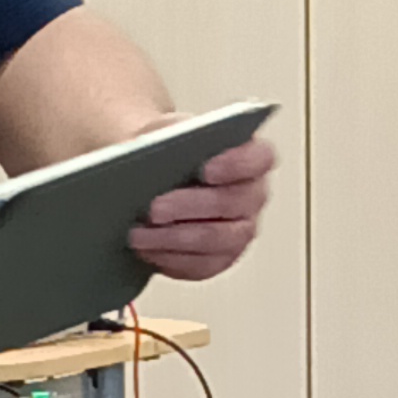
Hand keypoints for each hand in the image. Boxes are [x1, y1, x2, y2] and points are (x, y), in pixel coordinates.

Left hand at [129, 131, 275, 281]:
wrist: (154, 180)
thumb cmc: (168, 152)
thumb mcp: (167, 132)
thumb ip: (168, 134)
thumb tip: (153, 153)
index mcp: (251, 157)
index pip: (260, 158)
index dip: (236, 165)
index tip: (205, 169)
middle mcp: (253, 196)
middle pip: (232, 203)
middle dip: (190, 206)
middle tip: (154, 208)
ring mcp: (240, 231)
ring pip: (216, 239)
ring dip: (174, 238)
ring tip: (138, 234)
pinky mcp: (220, 258)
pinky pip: (201, 265)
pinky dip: (170, 258)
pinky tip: (145, 250)